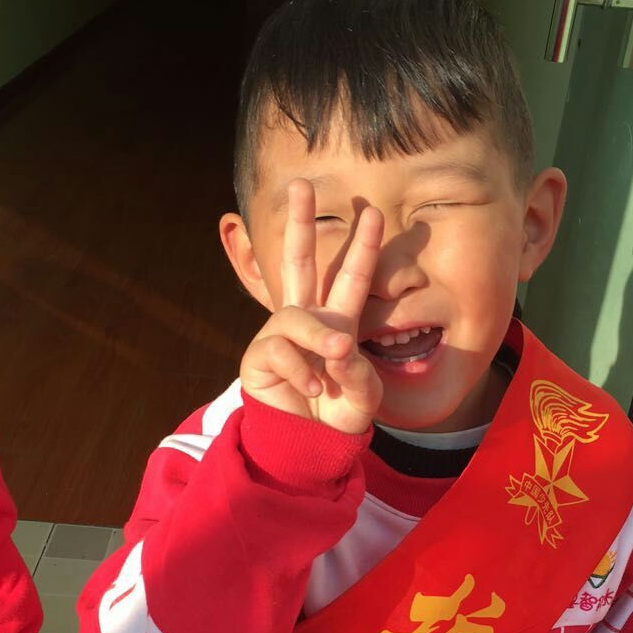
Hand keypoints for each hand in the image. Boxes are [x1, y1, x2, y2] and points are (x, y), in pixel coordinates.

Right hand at [241, 179, 384, 434]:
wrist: (308, 447)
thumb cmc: (336, 417)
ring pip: (295, 316)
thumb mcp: (362, 396)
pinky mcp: (258, 358)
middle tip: (300, 185)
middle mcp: (305, 321)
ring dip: (318, 334)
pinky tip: (311, 389)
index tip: (374, 212)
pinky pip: (279, 351)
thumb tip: (340, 347)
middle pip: (300, 262)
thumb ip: (357, 373)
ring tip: (338, 355)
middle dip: (301, 223)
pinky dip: (299, 370)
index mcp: (335, 323)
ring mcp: (279, 337)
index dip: (361, 246)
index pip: (349, 277)